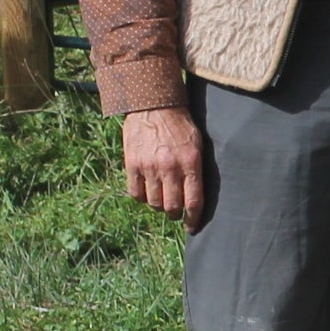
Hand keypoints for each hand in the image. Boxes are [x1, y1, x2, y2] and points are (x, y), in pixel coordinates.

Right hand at [121, 106, 209, 230]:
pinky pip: (135, 193)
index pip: (194, 202)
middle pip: (172, 207)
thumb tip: (197, 197)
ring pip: (154, 203)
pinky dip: (141, 197)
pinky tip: (146, 191)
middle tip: (175, 212)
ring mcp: (149, 166)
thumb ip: (196, 169)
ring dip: (158, 205)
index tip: (192, 226)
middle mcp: (170, 167)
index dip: (193, 219)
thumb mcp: (197, 143)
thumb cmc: (179, 124)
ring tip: (161, 199)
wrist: (153, 103)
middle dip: (175, 214)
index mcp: (190, 162)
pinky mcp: (132, 164)